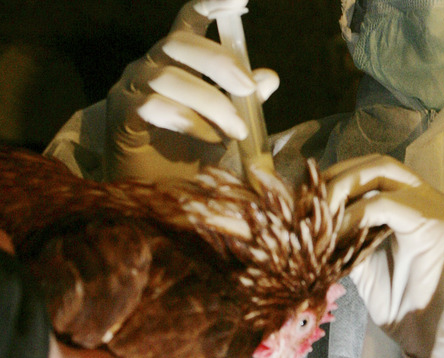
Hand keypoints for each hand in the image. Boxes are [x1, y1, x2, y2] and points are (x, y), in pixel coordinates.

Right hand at [105, 0, 278, 181]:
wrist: (161, 197)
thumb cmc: (192, 154)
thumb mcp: (227, 124)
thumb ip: (245, 99)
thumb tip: (268, 76)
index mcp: (178, 60)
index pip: (189, 20)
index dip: (210, 3)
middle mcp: (150, 65)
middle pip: (179, 43)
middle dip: (219, 63)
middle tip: (249, 90)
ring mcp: (130, 89)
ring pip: (169, 78)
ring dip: (211, 103)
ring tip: (236, 131)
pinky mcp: (120, 117)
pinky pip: (153, 107)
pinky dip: (188, 121)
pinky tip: (208, 140)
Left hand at [324, 155, 443, 357]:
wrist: (427, 330)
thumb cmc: (399, 301)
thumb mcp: (363, 257)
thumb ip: (346, 232)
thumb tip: (310, 216)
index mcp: (414, 202)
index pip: (373, 171)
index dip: (338, 175)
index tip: (307, 195)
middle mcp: (426, 196)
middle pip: (376, 163)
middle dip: (338, 175)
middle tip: (309, 201)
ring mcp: (433, 204)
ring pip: (381, 171)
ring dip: (343, 187)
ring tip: (320, 214)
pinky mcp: (431, 221)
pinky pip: (382, 204)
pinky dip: (353, 215)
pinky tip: (337, 234)